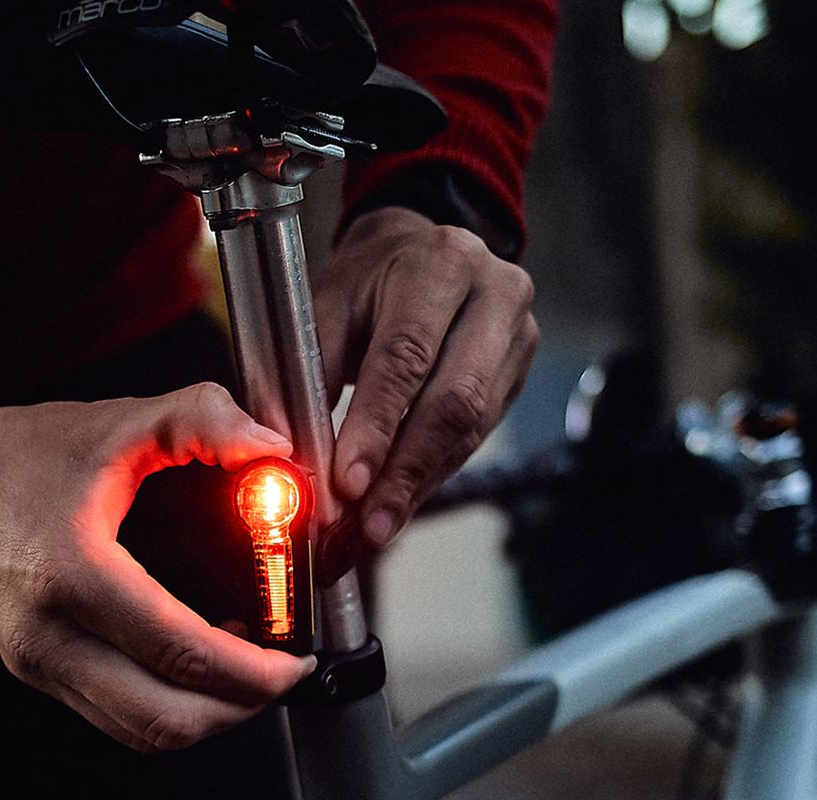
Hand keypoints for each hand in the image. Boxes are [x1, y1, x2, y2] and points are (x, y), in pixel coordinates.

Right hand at [0, 385, 315, 751]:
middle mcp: (50, 637)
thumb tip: (270, 447)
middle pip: (165, 719)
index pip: (182, 654)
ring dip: (206, 716)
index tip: (294, 661)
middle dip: (241, 708)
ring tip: (246, 674)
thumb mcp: (116, 423)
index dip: (253, 671)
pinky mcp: (38, 671)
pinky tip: (194, 668)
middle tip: (280, 676)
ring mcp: (39, 664)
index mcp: (74, 574)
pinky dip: (167, 707)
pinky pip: (114, 717)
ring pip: (139, 731)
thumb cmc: (11, 457)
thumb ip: (203, 421)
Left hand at [315, 206, 537, 547]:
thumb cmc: (369, 281)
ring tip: (379, 525)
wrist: (423, 254)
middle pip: (454, 400)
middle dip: (407, 471)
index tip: (349, 484)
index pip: (407, 356)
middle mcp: (495, 294)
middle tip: (370, 524)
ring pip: (472, 427)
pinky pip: (478, 435)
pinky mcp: (519, 371)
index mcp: (441, 264)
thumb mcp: (329, 305)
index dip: (378, 426)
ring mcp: (518, 334)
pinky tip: (403, 500)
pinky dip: (435, 473)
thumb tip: (300, 453)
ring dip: (421, 483)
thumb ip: (311, 372)